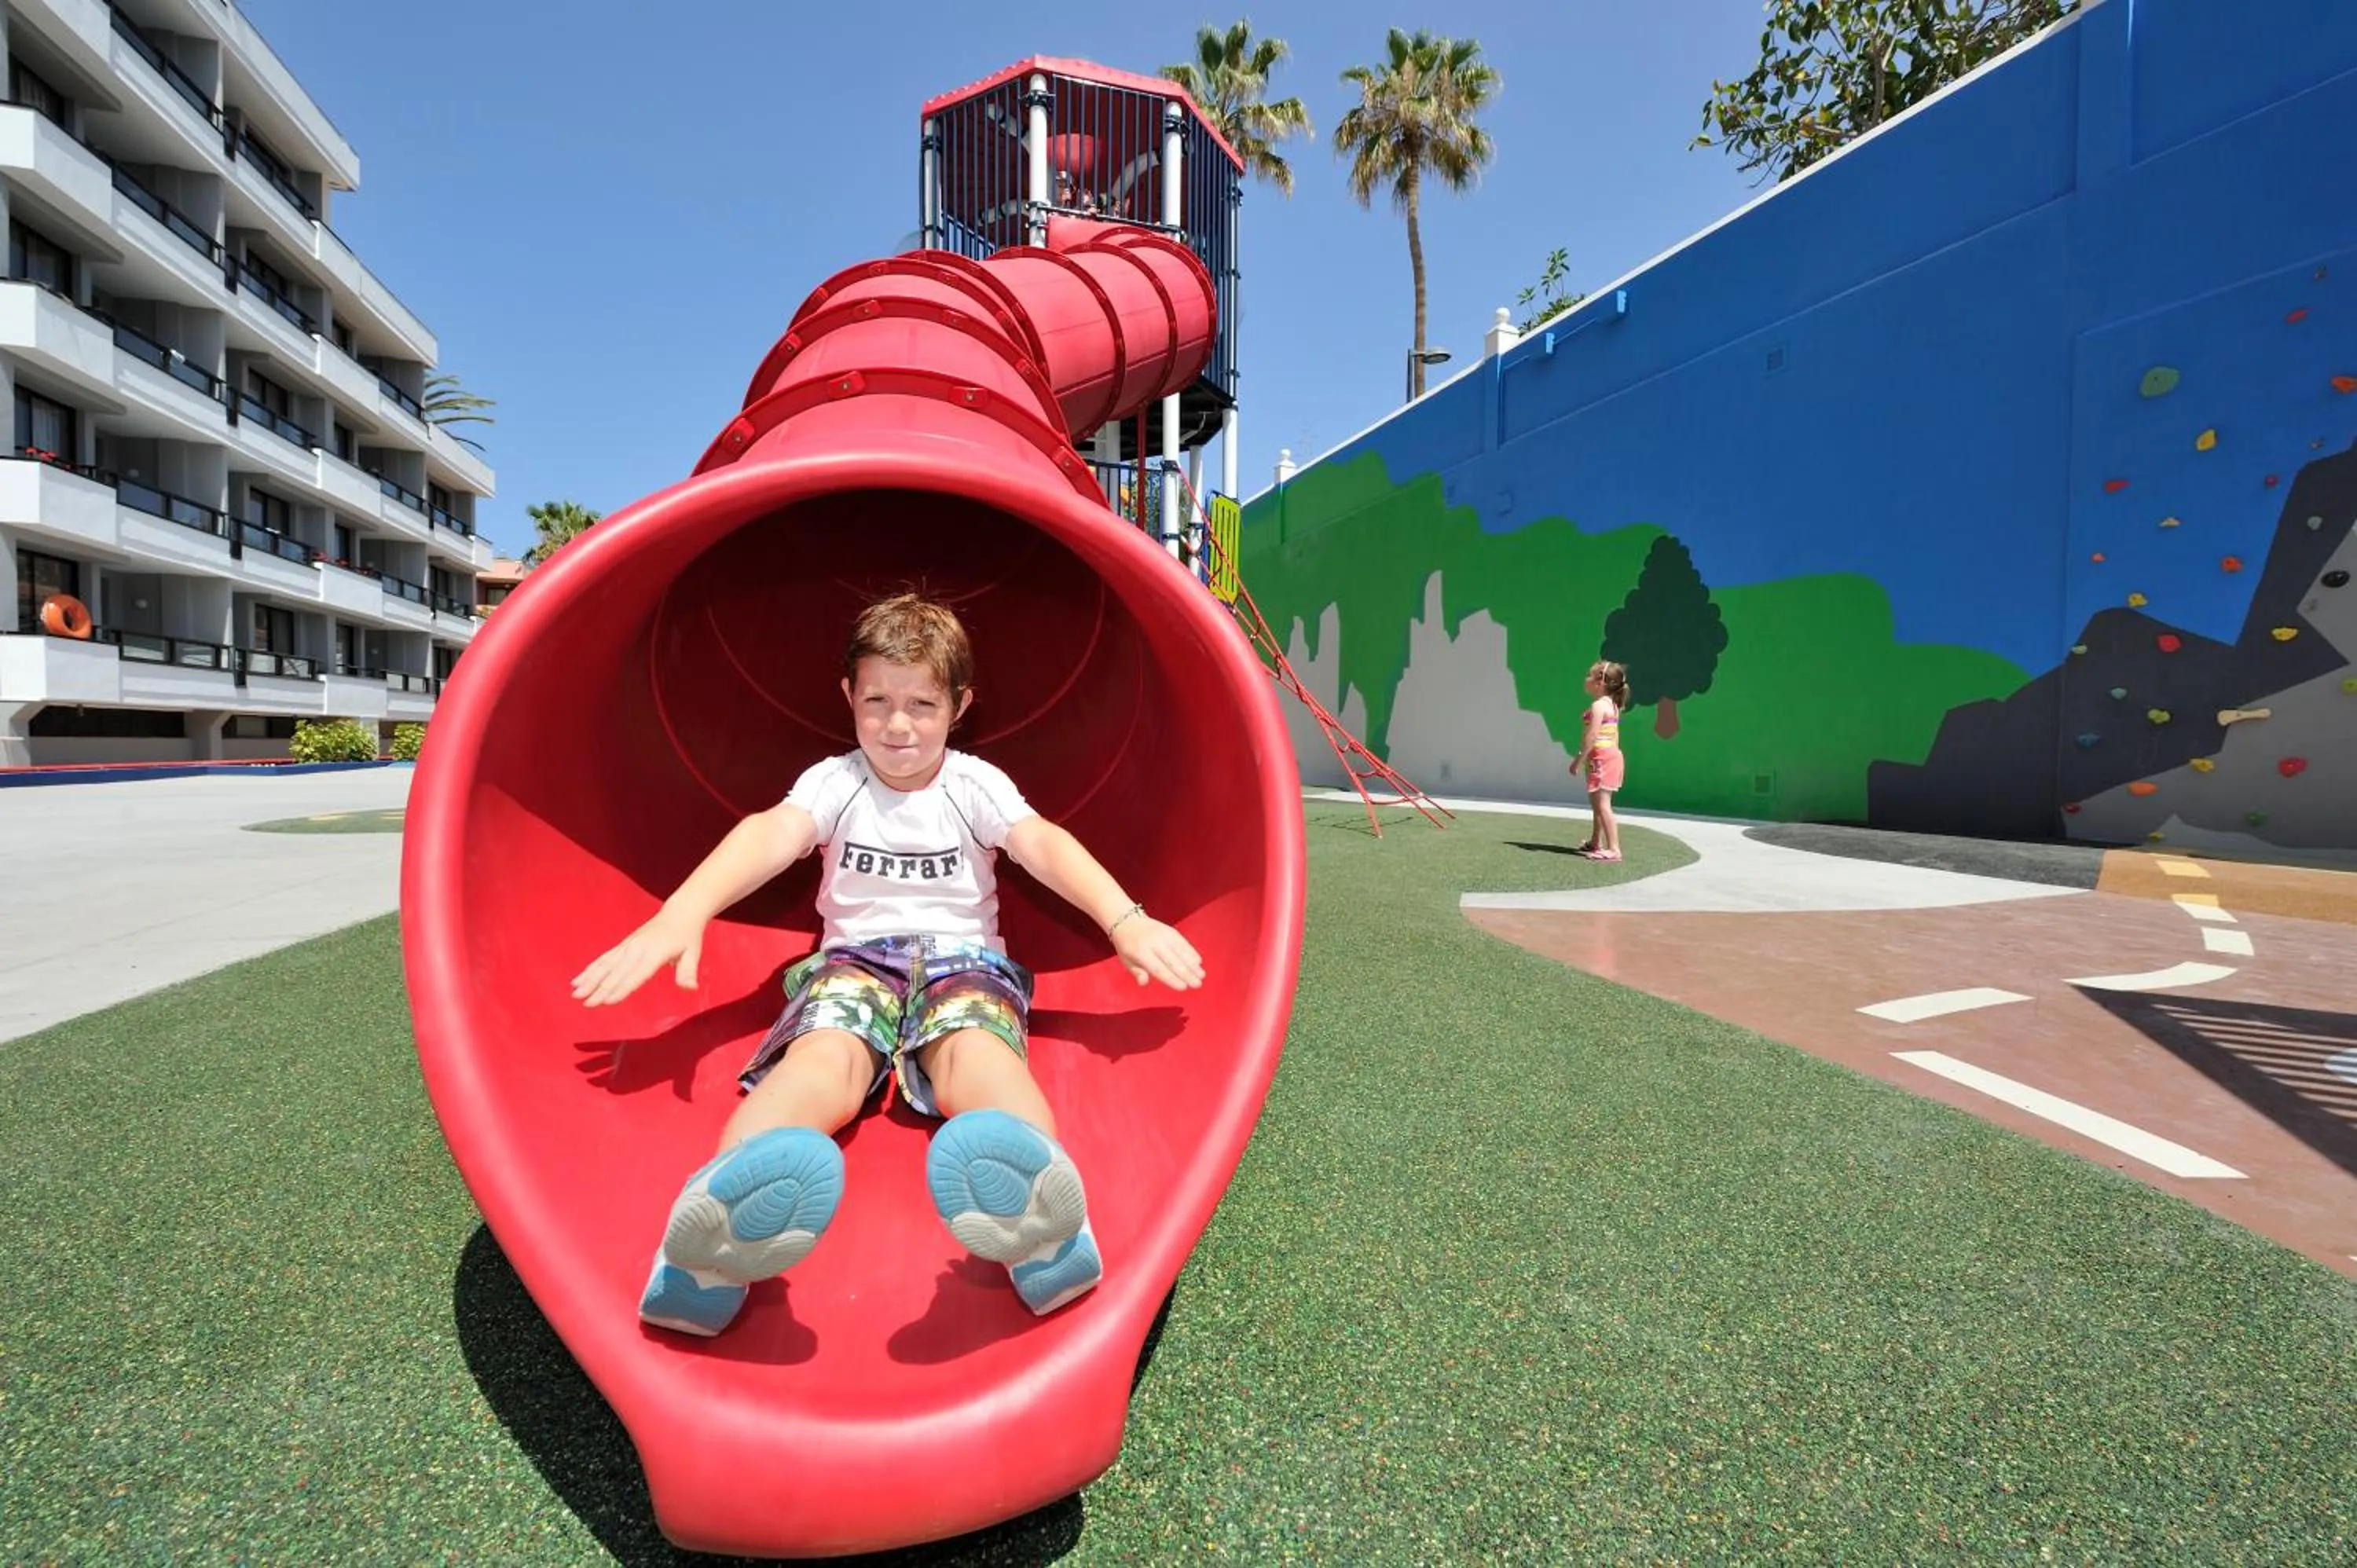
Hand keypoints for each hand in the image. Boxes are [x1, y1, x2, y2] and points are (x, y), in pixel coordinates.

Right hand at [571, 907, 706, 1006]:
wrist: (679, 913)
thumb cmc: (687, 936)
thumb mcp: (693, 953)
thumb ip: (688, 972)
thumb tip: (689, 988)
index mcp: (656, 953)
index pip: (637, 974)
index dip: (623, 988)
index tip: (608, 1001)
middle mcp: (638, 948)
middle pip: (617, 972)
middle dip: (600, 989)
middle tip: (586, 1003)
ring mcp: (628, 946)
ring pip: (606, 965)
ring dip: (590, 980)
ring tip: (575, 993)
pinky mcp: (623, 946)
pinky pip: (604, 959)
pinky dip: (590, 969)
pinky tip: (577, 981)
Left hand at [1110, 912, 1203, 989]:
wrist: (1128, 920)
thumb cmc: (1127, 946)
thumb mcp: (1126, 961)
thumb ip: (1137, 972)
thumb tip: (1143, 983)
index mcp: (1140, 952)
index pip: (1159, 969)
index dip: (1172, 979)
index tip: (1183, 987)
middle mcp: (1154, 943)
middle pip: (1173, 961)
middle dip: (1187, 974)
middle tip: (1197, 985)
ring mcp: (1163, 935)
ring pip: (1181, 951)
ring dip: (1193, 964)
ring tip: (1202, 975)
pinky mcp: (1170, 930)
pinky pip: (1183, 942)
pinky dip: (1191, 952)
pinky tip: (1199, 962)